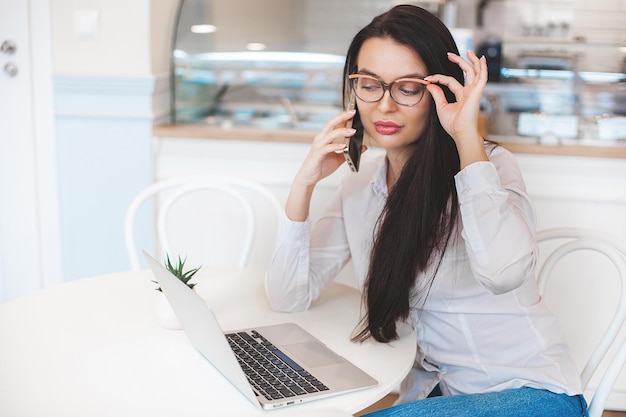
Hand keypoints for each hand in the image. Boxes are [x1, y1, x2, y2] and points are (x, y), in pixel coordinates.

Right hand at [295, 110, 359, 186]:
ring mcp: (319, 146)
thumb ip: (349, 152)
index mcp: (325, 137)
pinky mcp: (317, 154)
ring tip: (353, 131)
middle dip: (342, 117)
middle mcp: (321, 139)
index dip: (343, 116)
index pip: (334, 123)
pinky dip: (336, 146)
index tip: (353, 111)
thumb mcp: (339, 158)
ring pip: (330, 134)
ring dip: (342, 131)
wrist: (308, 177)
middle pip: (331, 123)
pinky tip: (344, 146)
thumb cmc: (321, 166)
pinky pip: (327, 148)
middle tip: (352, 112)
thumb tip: (363, 147)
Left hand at [425, 51, 487, 166]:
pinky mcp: (477, 92)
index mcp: (462, 96)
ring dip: (472, 61)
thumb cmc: (453, 125)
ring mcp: (474, 92)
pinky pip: (482, 77)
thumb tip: (430, 84)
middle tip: (449, 54)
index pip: (450, 82)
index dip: (439, 78)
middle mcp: (469, 92)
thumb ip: (437, 94)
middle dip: (458, 62)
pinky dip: (482, 67)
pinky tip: (480, 58)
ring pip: (475, 72)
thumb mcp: (441, 107)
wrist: (461, 133)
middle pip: (466, 73)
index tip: (428, 78)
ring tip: (467, 51)